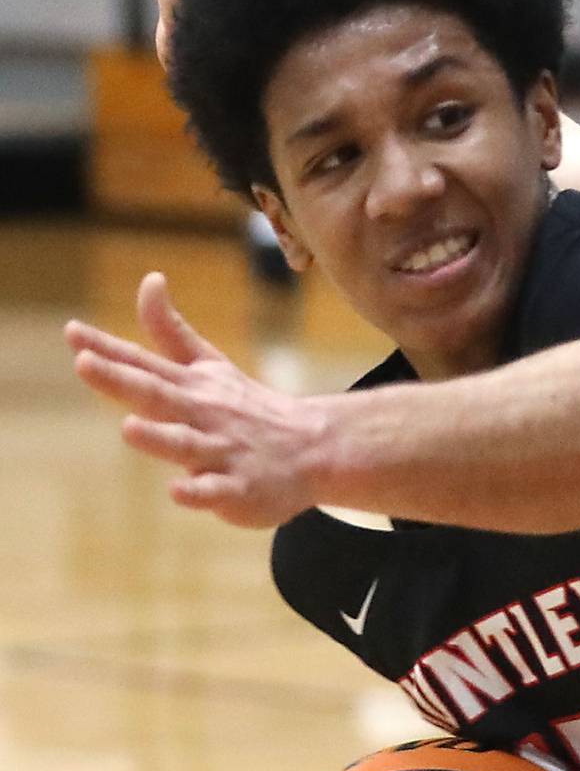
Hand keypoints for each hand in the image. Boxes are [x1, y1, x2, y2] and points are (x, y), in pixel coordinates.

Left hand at [65, 271, 328, 527]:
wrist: (316, 447)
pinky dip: (200, 491)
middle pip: (156, 396)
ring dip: (159, 437)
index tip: (72, 333)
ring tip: (130, 428)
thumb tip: (150, 278)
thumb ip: (170, 330)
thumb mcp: (210, 366)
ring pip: (185, 445)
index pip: (143, 364)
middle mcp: (203, 414)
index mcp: (192, 386)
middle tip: (84, 363)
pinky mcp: (239, 489)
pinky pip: (217, 492)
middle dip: (121, 380)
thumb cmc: (248, 408)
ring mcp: (222, 451)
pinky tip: (180, 489)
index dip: (107, 350)